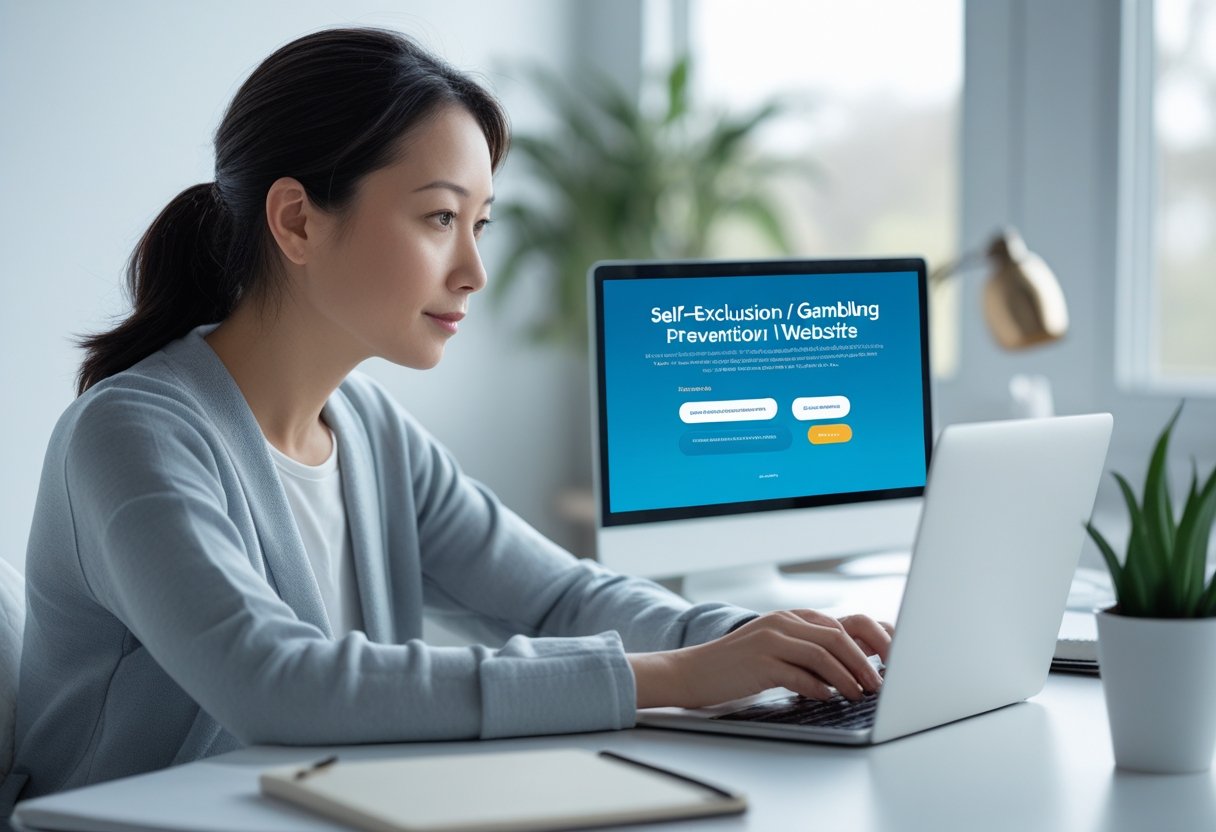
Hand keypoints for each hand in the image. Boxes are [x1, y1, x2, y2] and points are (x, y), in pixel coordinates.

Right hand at [628, 610, 892, 709]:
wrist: (692, 672)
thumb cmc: (736, 666)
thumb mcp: (774, 648)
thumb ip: (806, 651)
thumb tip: (852, 668)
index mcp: (789, 617)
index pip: (840, 624)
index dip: (869, 641)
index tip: (889, 660)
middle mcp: (781, 623)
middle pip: (836, 636)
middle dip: (864, 660)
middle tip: (879, 683)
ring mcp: (769, 641)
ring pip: (821, 654)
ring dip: (847, 676)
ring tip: (860, 693)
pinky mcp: (758, 663)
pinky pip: (797, 674)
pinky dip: (817, 687)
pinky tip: (827, 698)